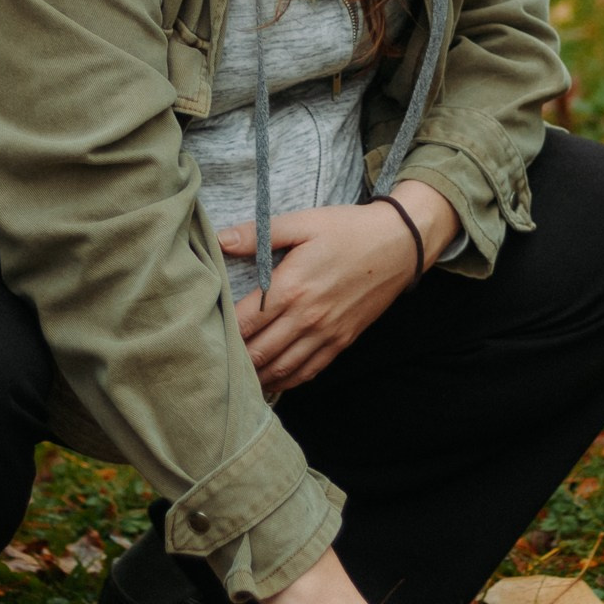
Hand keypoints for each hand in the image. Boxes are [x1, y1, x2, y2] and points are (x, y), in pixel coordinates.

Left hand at [217, 179, 460, 393]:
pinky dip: (287, 381)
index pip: (244, 323)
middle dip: (234, 362)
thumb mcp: (303, 222)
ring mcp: (326, 333)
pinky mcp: (342, 341)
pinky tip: (271, 381)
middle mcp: (307, 317)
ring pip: (282, 369)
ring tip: (234, 381)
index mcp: (291, 288)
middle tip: (212, 364)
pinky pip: (309, 371)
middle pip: (259, 353)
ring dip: (257, 378)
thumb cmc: (348, 229)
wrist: (399, 244)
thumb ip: (258, 233)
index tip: (204, 336)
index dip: (221, 334)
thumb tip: (219, 240)